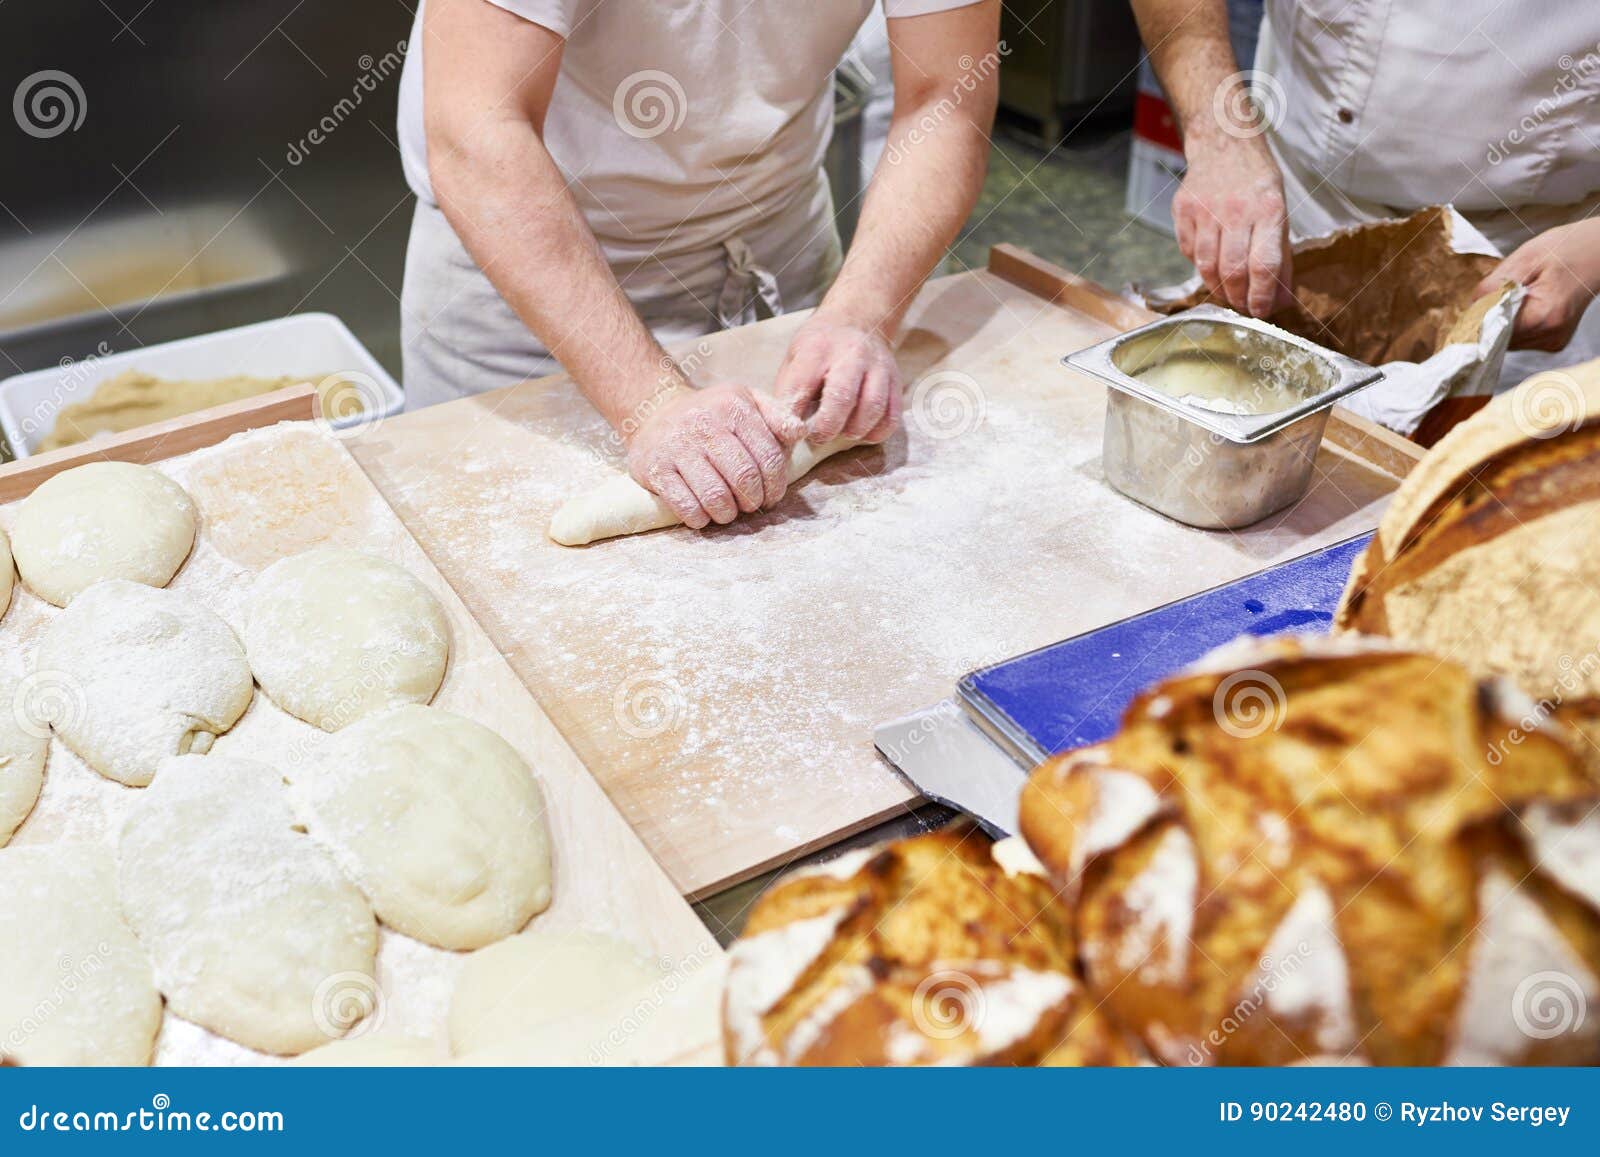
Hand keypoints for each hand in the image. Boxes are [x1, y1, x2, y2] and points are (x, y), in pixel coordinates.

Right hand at [626, 383, 803, 528]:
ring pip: (715, 496)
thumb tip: (800, 433)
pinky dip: (700, 518)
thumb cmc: (712, 414)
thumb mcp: (747, 402)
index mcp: (733, 406)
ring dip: (727, 513)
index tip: (772, 496)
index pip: (769, 456)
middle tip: (751, 506)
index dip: (776, 485)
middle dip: (754, 501)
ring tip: (728, 512)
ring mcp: (678, 446)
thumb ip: (777, 416)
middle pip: (744, 478)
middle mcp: (704, 423)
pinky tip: (703, 514)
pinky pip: (685, 505)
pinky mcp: (656, 468)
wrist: (654, 412)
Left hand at [774, 312, 902, 443]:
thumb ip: (788, 391)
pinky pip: (892, 416)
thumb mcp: (795, 358)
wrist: (856, 321)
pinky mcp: (896, 380)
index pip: (802, 386)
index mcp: (818, 348)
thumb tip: (785, 431)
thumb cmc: (819, 347)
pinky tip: (863, 431)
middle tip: (818, 437)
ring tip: (842, 432)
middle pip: (842, 397)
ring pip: (872, 408)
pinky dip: (877, 432)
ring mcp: (878, 366)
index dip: (793, 417)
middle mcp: (851, 354)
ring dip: (854, 430)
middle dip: (827, 427)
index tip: (791, 433)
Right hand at [1172, 137, 1292, 317]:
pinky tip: (1210, 264)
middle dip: (1239, 298)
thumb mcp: (1280, 212)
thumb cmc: (1257, 182)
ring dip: (1218, 289)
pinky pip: (1187, 251)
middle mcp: (1235, 210)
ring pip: (1206, 266)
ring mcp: (1205, 209)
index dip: (1261, 296)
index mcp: (1268, 209)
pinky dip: (1199, 265)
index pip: (1263, 265)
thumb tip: (1280, 299)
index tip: (1261, 313)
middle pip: (1232, 270)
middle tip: (1244, 308)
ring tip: (1228, 294)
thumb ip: (1280, 257)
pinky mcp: (1183, 210)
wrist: (1224, 142)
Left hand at [1474, 220, 1599, 351]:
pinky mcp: (1553, 342)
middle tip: (1496, 295)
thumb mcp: (1522, 261)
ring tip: (1517, 296)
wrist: (1596, 253)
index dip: (1477, 322)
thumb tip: (1467, 314)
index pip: (1494, 333)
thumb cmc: (1563, 250)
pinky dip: (1515, 324)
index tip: (1471, 312)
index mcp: (1543, 317)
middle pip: (1499, 340)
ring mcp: (1553, 341)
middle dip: (1490, 320)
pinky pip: (1520, 338)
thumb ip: (1491, 290)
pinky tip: (1527, 305)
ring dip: (1502, 322)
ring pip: (1507, 341)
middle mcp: (1550, 336)